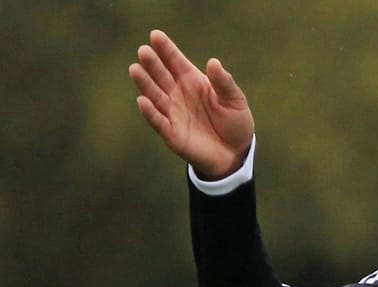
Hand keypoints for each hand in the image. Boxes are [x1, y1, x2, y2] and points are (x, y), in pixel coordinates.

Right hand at [129, 29, 254, 178]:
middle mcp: (178, 94)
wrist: (235, 152)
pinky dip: (150, 112)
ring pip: (155, 95)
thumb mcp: (235, 100)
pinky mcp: (172, 133)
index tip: (155, 35)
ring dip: (145, 83)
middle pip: (162, 76)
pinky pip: (158, 121)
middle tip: (144, 50)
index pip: (176, 62)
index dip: (166, 49)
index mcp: (193, 81)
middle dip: (153, 64)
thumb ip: (224, 83)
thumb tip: (214, 62)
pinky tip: (143, 100)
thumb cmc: (234, 122)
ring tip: (136, 69)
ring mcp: (173, 113)